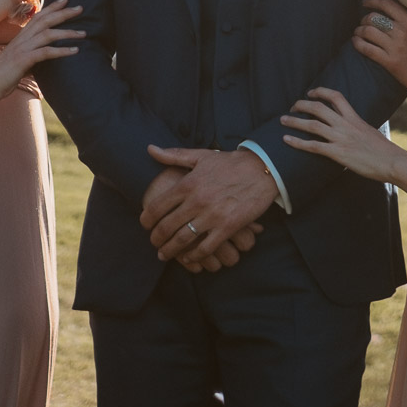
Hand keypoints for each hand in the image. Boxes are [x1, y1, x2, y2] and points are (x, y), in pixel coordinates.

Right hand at [0, 0, 82, 99]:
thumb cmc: (3, 74)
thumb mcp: (20, 60)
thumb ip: (32, 55)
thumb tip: (45, 56)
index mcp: (21, 37)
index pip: (38, 17)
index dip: (52, 7)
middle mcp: (22, 39)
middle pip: (45, 20)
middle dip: (63, 13)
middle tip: (80, 8)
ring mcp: (22, 48)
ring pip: (48, 34)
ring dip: (67, 32)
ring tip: (83, 33)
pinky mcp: (23, 60)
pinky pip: (46, 52)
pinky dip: (62, 51)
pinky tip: (75, 51)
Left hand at [143, 145, 275, 269]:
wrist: (262, 170)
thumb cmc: (230, 163)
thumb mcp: (201, 156)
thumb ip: (174, 155)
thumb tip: (150, 149)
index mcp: (188, 183)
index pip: (157, 206)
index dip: (146, 219)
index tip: (144, 225)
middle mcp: (197, 201)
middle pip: (166, 227)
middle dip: (155, 239)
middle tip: (154, 243)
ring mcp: (212, 215)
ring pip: (182, 240)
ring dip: (170, 251)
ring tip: (164, 255)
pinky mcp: (228, 227)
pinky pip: (206, 248)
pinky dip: (194, 256)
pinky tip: (189, 257)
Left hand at [282, 87, 404, 181]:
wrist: (392, 162)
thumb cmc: (385, 151)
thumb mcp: (371, 133)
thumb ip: (359, 129)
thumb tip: (353, 130)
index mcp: (355, 118)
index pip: (336, 96)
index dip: (320, 92)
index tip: (310, 92)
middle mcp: (346, 125)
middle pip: (319, 107)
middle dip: (302, 105)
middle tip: (292, 107)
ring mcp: (341, 138)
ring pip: (312, 124)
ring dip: (295, 121)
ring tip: (282, 120)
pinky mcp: (338, 153)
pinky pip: (313, 145)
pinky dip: (298, 142)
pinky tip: (287, 140)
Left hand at [353, 0, 406, 92]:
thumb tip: (395, 11)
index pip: (387, 4)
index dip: (372, 1)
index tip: (365, 3)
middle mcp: (402, 31)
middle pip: (373, 17)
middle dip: (364, 20)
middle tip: (363, 24)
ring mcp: (396, 47)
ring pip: (368, 31)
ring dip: (359, 31)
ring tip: (358, 34)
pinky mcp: (391, 62)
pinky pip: (367, 49)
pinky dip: (358, 44)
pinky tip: (356, 43)